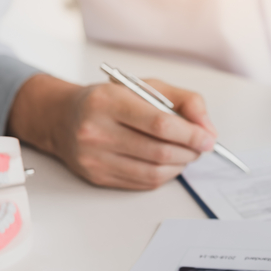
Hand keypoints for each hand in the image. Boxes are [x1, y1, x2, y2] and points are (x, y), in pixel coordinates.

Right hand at [7, 73, 216, 188]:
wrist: (63, 118)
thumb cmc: (108, 100)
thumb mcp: (146, 86)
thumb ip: (184, 101)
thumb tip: (208, 129)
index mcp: (108, 102)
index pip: (159, 124)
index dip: (191, 134)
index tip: (208, 138)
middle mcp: (96, 131)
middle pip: (159, 152)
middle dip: (189, 152)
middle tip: (200, 146)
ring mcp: (95, 158)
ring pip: (153, 172)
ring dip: (180, 166)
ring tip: (186, 154)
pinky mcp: (97, 177)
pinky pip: (143, 183)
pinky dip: (164, 175)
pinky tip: (167, 163)